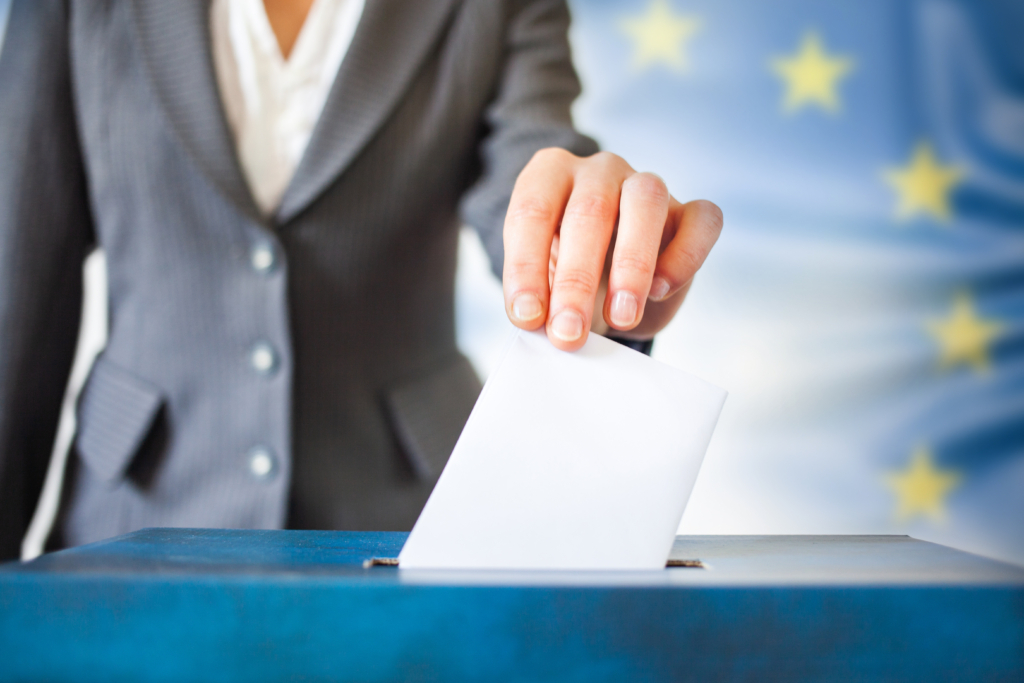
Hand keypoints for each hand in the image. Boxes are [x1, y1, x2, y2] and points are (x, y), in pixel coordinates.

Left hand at [502, 149, 722, 350]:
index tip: (527, 317)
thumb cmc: (565, 276)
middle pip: (589, 211)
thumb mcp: (542, 284)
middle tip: (569, 333)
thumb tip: (539, 323)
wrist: (605, 283)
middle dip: (577, 281)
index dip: (526, 267)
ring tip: (620, 317)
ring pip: (646, 202)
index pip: (532, 212)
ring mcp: (645, 185)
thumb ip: (539, 297)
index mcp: (549, 176)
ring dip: (632, 265)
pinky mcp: (689, 212)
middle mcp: (597, 171)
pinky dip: (684, 257)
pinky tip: (661, 291)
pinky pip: (701, 221)